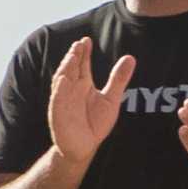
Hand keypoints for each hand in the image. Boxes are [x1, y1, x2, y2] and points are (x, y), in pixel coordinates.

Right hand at [48, 37, 138, 164]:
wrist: (84, 147)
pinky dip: (59, 88)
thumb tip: (130, 57)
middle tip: (80, 44)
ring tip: (72, 55)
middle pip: (71, 68)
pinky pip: (57, 98)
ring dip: (66, 67)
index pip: (81, 64)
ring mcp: (63, 100)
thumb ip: (118, 79)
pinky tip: (63, 78)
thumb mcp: (111, 99)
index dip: (83, 53)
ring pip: (62, 79)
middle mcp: (72, 89)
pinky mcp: (58, 112)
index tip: (87, 40)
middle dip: (74, 56)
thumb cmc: (95, 124)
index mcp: (83, 84)